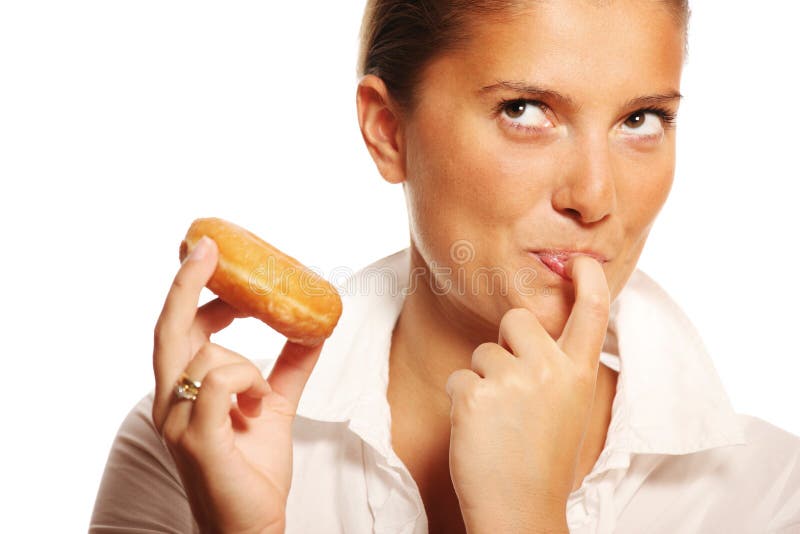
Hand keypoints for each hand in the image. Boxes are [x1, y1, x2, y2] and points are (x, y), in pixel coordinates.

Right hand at [151, 235, 323, 533]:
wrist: (250, 527)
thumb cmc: (252, 471)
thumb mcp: (276, 406)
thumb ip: (290, 367)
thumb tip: (314, 329)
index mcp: (184, 390)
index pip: (177, 328)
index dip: (189, 289)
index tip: (211, 254)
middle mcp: (170, 401)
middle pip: (169, 328)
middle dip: (186, 283)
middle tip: (209, 248)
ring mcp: (177, 421)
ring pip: (206, 353)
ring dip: (246, 363)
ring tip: (260, 398)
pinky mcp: (195, 439)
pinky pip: (219, 382)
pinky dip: (247, 380)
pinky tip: (256, 405)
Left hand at [445, 255, 609, 532]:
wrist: (520, 510)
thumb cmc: (541, 461)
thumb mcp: (568, 409)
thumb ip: (559, 370)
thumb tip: (538, 335)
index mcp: (579, 375)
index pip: (592, 312)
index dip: (588, 279)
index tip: (580, 259)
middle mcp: (549, 370)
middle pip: (517, 318)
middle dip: (507, 341)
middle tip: (511, 383)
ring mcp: (511, 379)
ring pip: (483, 351)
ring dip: (483, 379)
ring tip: (498, 420)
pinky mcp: (473, 393)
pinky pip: (459, 377)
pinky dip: (461, 400)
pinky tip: (478, 430)